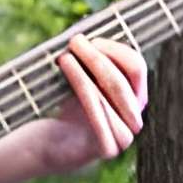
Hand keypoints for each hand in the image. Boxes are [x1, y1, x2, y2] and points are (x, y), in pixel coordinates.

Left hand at [37, 34, 147, 172]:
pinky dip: (82, 89)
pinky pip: (97, 113)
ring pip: (108, 95)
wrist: (46, 145)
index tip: (90, 40)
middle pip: (121, 80)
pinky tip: (67, 74)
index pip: (136, 66)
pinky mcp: (108, 148)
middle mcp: (135, 117)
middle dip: (96, 57)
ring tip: (64, 57)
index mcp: (134, 99)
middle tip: (74, 41)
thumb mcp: (80, 82)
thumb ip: (90, 63)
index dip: (114, 50)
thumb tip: (85, 34)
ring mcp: (125, 136)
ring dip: (85, 71)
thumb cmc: (65, 109)